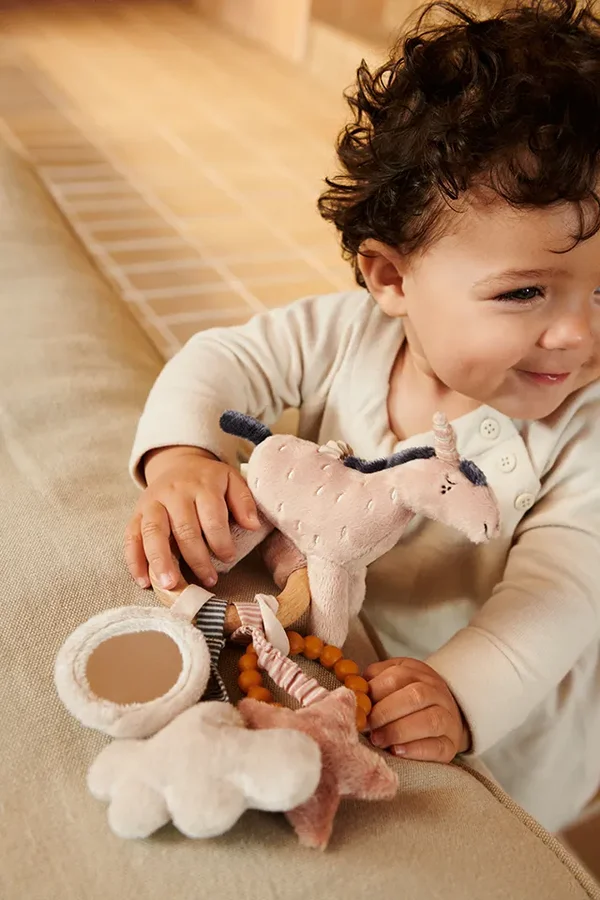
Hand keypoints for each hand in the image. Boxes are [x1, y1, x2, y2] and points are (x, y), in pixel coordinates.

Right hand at [124, 446, 259, 589]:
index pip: (212, 516)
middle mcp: (174, 494)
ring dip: (161, 561)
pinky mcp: (136, 514)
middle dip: (196, 558)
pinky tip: (143, 580)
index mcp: (202, 485)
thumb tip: (252, 525)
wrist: (178, 464)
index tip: (229, 558)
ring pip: (153, 533)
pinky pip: (131, 537)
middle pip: (184, 528)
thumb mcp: (232, 480)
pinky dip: (134, 560)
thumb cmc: (209, 480)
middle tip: (209, 579)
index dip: (221, 541)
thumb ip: (243, 501)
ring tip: (169, 585)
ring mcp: (152, 504)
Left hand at [365, 658, 469, 761]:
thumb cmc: (409, 701)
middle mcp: (437, 693)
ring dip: (398, 731)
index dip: (375, 691)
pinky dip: (415, 750)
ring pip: (429, 721)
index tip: (358, 705)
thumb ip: (375, 681)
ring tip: (378, 740)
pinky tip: (397, 751)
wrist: (444, 718)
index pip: (398, 676)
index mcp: (419, 673)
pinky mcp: (451, 745)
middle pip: (415, 696)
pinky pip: (437, 747)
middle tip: (367, 726)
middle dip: (386, 712)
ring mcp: (448, 718)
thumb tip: (355, 689)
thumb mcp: (394, 682)